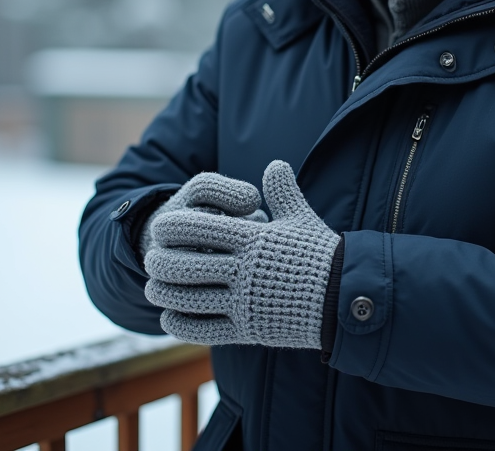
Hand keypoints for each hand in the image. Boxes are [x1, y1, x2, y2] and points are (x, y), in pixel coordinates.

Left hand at [144, 160, 339, 348]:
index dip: (175, 227)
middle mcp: (245, 270)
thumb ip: (282, 192)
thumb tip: (275, 164)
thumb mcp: (300, 219)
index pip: (201, 228)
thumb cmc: (322, 255)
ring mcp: (245, 302)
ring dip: (165, 293)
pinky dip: (182, 323)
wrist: (344, 297)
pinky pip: (205, 329)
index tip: (160, 227)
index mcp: (253, 239)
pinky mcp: (248, 329)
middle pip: (187, 265)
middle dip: (162, 262)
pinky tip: (170, 316)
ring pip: (191, 298)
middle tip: (151, 260)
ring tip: (153, 287)